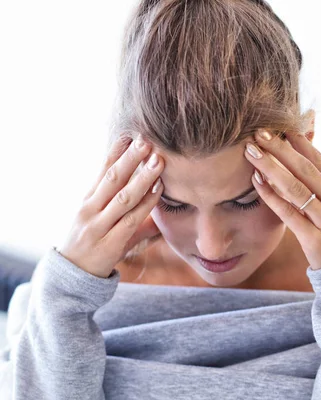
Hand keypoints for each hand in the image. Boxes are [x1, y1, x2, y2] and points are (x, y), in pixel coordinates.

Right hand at [57, 135, 163, 277]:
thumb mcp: (102, 222)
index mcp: (88, 200)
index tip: (130, 134)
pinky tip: (158, 189)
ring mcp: (98, 226)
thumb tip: (150, 193)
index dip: (116, 151)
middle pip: (111, 179)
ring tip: (158, 161)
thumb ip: (124, 207)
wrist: (70, 277)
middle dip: (130, 158)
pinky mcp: (109, 243)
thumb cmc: (92, 245)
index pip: (102, 170)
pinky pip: (131, 220)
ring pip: (122, 197)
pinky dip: (146, 203)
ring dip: (142, 178)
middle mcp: (90, 209)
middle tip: (146, 140)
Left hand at [244, 128, 320, 270]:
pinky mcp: (315, 240)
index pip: (319, 161)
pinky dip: (272, 196)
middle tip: (260, 132)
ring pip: (297, 188)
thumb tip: (305, 164)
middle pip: (306, 169)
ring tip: (252, 152)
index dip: (298, 142)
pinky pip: (290, 214)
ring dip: (272, 167)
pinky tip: (257, 182)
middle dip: (281, 148)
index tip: (279, 125)